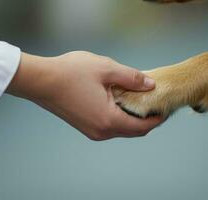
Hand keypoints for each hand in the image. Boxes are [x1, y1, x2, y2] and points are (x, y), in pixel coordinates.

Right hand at [7, 51, 161, 139]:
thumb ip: (132, 78)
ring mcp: (91, 131)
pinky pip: (109, 127)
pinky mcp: (84, 127)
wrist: (41, 81)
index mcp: (109, 120)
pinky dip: (120, 118)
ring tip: (140, 101)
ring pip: (121, 130)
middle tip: (156, 105)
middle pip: (133, 132)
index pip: (142, 127)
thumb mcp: (106, 69)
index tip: (165, 109)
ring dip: (133, 119)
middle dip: (147, 121)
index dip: (157, 120)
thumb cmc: (71, 73)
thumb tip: (150, 85)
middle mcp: (101, 131)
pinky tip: (121, 103)